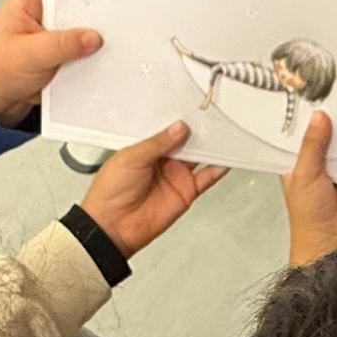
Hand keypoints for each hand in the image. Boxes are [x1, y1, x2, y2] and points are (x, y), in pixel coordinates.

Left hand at [0, 0, 101, 126]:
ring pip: (82, 30)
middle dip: (90, 16)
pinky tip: (92, 64)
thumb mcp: (27, 55)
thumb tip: (90, 37)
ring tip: (96, 49)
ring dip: (89, 41)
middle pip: (76, 5)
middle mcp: (44, 14)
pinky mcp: (63, 53)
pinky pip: (82, 52)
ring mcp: (55, 34)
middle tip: (103, 26)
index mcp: (29, 0)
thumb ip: (60, 45)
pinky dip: (88, 58)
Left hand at [80, 121, 227, 257]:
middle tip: (209, 118)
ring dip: (211, 147)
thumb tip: (178, 128)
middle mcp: (163, 161)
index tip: (191, 110)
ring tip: (222, 134)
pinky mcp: (186, 192)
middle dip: (198, 131)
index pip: (167, 130)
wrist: (113, 226)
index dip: (178, 121)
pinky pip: (207, 178)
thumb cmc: (110, 192)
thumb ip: (157, 143)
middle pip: (186, 142)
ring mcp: (176, 176)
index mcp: (146, 149)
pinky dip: (218, 169)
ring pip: (199, 157)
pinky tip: (225, 159)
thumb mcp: (131, 157)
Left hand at [281, 112, 336, 265]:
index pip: (299, 126)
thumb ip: (312, 145)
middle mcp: (315, 156)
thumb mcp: (304, 174)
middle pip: (324, 127)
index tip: (311, 90)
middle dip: (331, 114)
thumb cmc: (307, 216)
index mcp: (295, 155)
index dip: (304, 110)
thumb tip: (319, 118)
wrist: (333, 240)